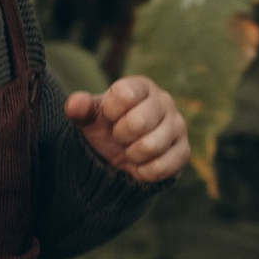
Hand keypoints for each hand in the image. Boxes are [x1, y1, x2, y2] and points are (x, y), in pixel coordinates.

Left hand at [64, 73, 190, 187]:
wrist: (121, 155)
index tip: (110, 117)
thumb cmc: (106, 127)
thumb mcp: (90, 118)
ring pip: (151, 146)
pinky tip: (140, 165)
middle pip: (139, 122)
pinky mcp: (183, 151)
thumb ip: (80, 109)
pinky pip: (161, 167)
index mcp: (141, 86)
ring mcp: (178, 125)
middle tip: (120, 137)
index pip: (124, 95)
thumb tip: (74, 105)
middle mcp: (164, 101)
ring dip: (132, 155)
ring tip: (131, 150)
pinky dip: (143, 172)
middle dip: (121, 136)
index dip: (110, 112)